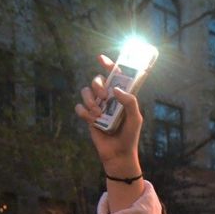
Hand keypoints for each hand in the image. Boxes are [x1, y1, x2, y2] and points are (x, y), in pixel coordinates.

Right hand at [75, 54, 142, 171]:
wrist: (118, 154)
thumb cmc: (130, 136)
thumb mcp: (135, 118)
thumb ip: (130, 102)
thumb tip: (116, 89)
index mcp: (121, 96)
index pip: (115, 76)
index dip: (108, 65)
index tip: (101, 58)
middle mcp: (108, 98)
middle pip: (97, 80)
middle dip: (98, 85)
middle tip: (105, 98)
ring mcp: (97, 107)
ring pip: (86, 91)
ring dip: (90, 100)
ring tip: (98, 114)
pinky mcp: (88, 117)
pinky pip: (79, 107)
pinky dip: (84, 112)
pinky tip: (92, 120)